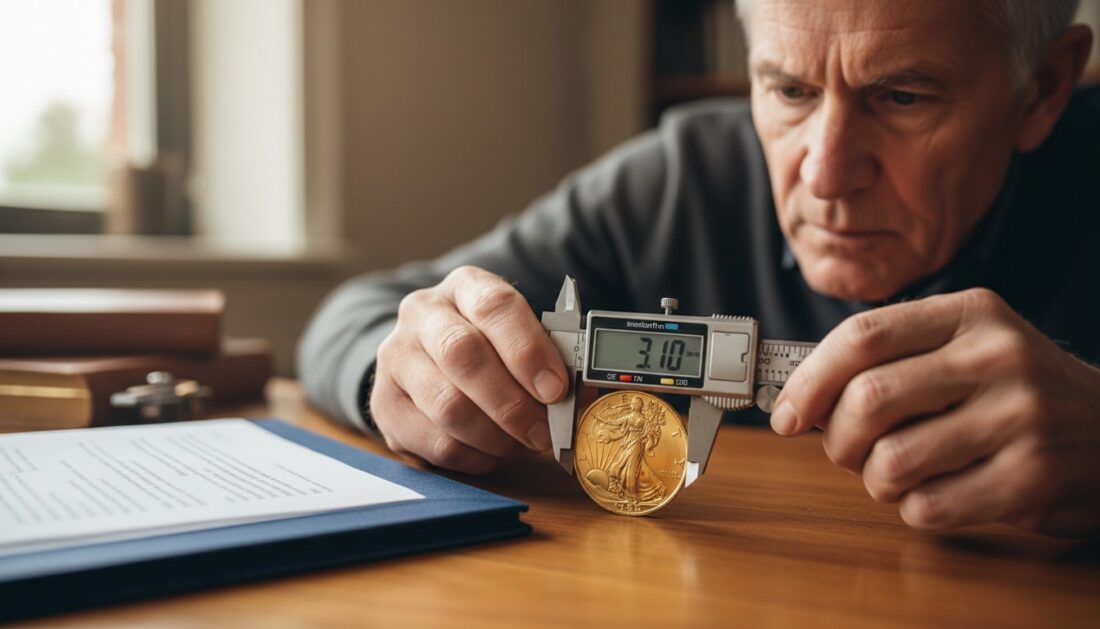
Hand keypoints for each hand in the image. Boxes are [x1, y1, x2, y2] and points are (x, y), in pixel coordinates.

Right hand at [370, 266, 568, 472]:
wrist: (427, 355)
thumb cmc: (490, 346)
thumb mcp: (521, 335)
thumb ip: (550, 358)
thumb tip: (580, 396)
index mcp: (465, 286)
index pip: (494, 306)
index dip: (528, 350)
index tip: (556, 388)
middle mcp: (422, 314)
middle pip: (463, 355)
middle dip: (511, 403)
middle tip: (543, 432)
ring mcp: (396, 358)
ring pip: (447, 406)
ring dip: (495, 437)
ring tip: (522, 446)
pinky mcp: (384, 404)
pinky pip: (434, 442)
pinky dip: (473, 457)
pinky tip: (493, 453)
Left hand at [771, 288, 1099, 535]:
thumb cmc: (1012, 390)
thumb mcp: (962, 347)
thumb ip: (889, 361)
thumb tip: (798, 401)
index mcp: (969, 313)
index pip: (862, 337)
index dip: (809, 380)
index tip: (784, 412)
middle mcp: (997, 356)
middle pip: (867, 400)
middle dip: (836, 438)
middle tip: (845, 451)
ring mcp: (1020, 416)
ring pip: (891, 461)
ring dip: (876, 480)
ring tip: (899, 472)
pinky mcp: (1031, 476)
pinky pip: (928, 506)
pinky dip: (915, 509)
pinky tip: (939, 491)